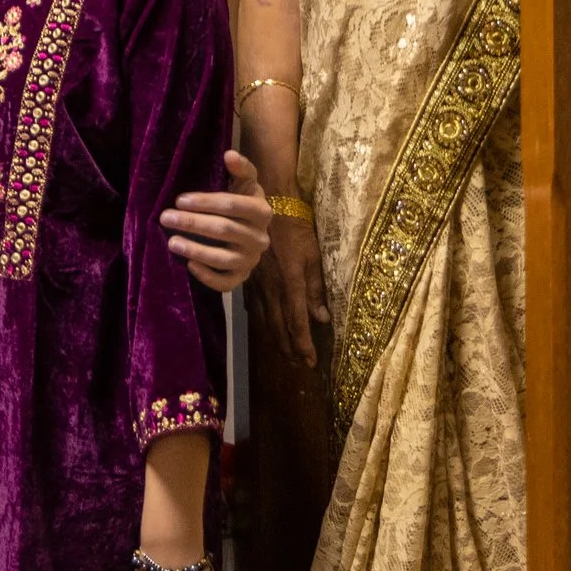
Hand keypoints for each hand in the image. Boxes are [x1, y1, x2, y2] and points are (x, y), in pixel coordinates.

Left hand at [161, 151, 271, 291]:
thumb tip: (229, 154)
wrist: (250, 229)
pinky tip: (189, 266)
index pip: (233, 206)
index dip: (206, 202)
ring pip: (224, 258)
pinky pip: (227, 282)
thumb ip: (241, 169)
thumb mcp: (244, 182)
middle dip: (193, 223)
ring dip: (196, 250)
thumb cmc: (242, 200)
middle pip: (225, 230)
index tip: (180, 200)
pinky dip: (208, 277)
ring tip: (171, 242)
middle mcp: (261, 238)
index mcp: (262, 211)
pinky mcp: (243, 277)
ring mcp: (252, 260)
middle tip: (166, 218)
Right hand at [254, 209, 328, 368]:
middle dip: (289, 348)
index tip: (310, 362)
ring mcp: (257, 284)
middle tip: (298, 364)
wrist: (268, 205)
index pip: (297, 323)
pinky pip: (255, 306)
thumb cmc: (297, 228)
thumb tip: (321, 318)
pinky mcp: (249, 277)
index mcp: (290, 284)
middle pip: (279, 327)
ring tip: (285, 353)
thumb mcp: (313, 255)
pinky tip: (266, 327)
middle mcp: (271, 289)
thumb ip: (315, 288)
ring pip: (265, 319)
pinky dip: (263, 321)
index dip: (303, 345)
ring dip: (276, 339)